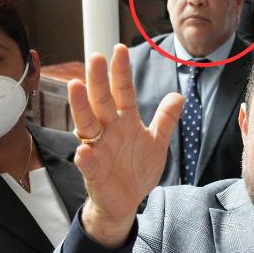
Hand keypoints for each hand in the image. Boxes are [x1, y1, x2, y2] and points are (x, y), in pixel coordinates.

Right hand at [69, 45, 184, 246]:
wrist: (126, 203)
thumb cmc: (136, 170)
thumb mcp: (156, 143)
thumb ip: (165, 120)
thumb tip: (178, 96)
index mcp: (124, 122)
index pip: (122, 93)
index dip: (121, 73)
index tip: (120, 49)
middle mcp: (108, 131)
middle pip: (101, 101)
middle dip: (98, 80)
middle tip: (95, 57)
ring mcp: (98, 150)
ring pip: (87, 124)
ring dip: (80, 106)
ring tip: (76, 86)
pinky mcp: (94, 173)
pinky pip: (87, 163)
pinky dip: (85, 157)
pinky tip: (83, 149)